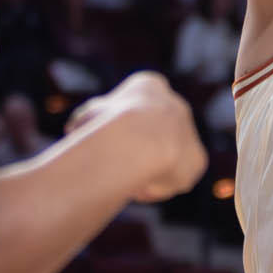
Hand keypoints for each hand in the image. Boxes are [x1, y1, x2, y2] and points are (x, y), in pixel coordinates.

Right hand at [68, 72, 207, 202]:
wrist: (138, 139)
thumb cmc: (105, 126)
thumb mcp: (86, 118)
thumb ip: (87, 122)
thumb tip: (75, 129)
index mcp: (149, 86)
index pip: (133, 109)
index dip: (115, 130)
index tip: (105, 143)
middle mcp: (175, 105)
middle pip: (152, 134)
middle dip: (134, 151)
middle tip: (115, 166)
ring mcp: (189, 132)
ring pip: (164, 158)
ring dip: (144, 170)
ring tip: (125, 176)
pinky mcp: (197, 160)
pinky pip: (174, 179)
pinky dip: (155, 187)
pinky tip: (140, 185)